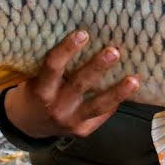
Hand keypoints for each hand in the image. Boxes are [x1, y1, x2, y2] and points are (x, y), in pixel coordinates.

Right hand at [3, 30, 138, 138]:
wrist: (30, 124)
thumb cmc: (37, 90)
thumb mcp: (37, 77)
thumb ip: (55, 64)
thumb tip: (86, 35)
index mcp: (41, 90)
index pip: (53, 67)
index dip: (67, 50)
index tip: (83, 34)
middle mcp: (55, 107)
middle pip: (79, 85)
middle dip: (98, 67)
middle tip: (114, 51)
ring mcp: (71, 121)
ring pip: (98, 105)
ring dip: (118, 92)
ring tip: (134, 80)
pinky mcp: (84, 130)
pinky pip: (103, 115)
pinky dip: (116, 101)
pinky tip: (130, 89)